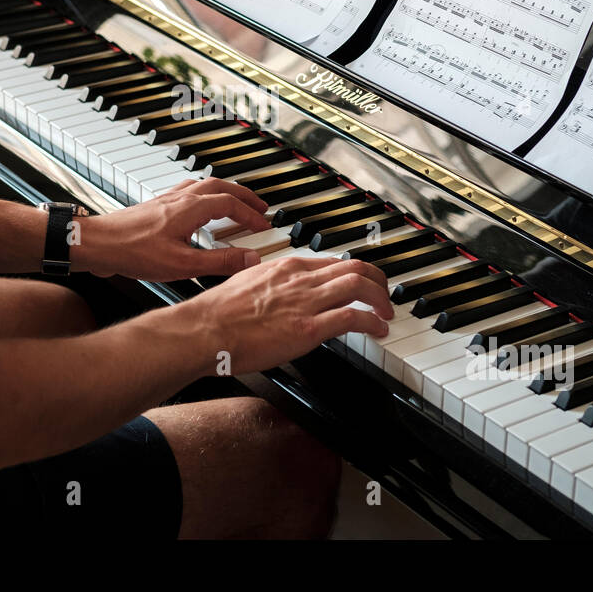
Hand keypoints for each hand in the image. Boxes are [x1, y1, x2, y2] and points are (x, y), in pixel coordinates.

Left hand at [72, 178, 271, 280]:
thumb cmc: (132, 252)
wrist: (97, 245)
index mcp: (190, 208)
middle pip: (220, 186)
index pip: (231, 204)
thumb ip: (219, 262)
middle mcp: (179, 198)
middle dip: (243, 195)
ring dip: (224, 191)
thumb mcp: (182, 264)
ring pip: (203, 185)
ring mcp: (166, 200)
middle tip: (259, 206)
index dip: (251, 214)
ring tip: (235, 203)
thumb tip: (249, 259)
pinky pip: (187, 191)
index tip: (264, 225)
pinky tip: (198, 210)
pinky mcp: (155, 206)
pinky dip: (203, 196)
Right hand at [184, 256, 392, 375]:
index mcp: (285, 267)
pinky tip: (378, 330)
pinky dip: (373, 322)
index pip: (332, 262)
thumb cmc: (217, 314)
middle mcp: (300, 278)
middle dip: (378, 281)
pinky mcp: (308, 327)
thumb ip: (269, 286)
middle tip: (385, 295)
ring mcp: (305, 301)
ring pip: (359, 286)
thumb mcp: (247, 285)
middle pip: (354, 268)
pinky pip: (352, 318)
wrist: (205, 329)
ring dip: (381, 300)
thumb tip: (276, 296)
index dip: (354, 273)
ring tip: (387, 313)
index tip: (362, 283)